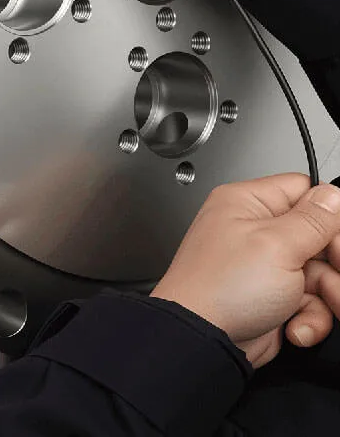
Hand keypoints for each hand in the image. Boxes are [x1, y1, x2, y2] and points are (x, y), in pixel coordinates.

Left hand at [151, 174, 339, 367]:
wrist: (202, 338)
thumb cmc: (219, 288)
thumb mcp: (276, 245)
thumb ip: (312, 220)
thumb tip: (332, 195)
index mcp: (247, 203)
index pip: (304, 191)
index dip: (329, 214)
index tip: (337, 240)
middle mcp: (255, 230)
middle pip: (319, 236)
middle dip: (333, 264)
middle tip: (334, 278)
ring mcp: (264, 265)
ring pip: (319, 274)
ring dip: (326, 297)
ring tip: (312, 308)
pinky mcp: (272, 297)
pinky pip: (310, 302)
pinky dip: (309, 318)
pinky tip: (294, 326)